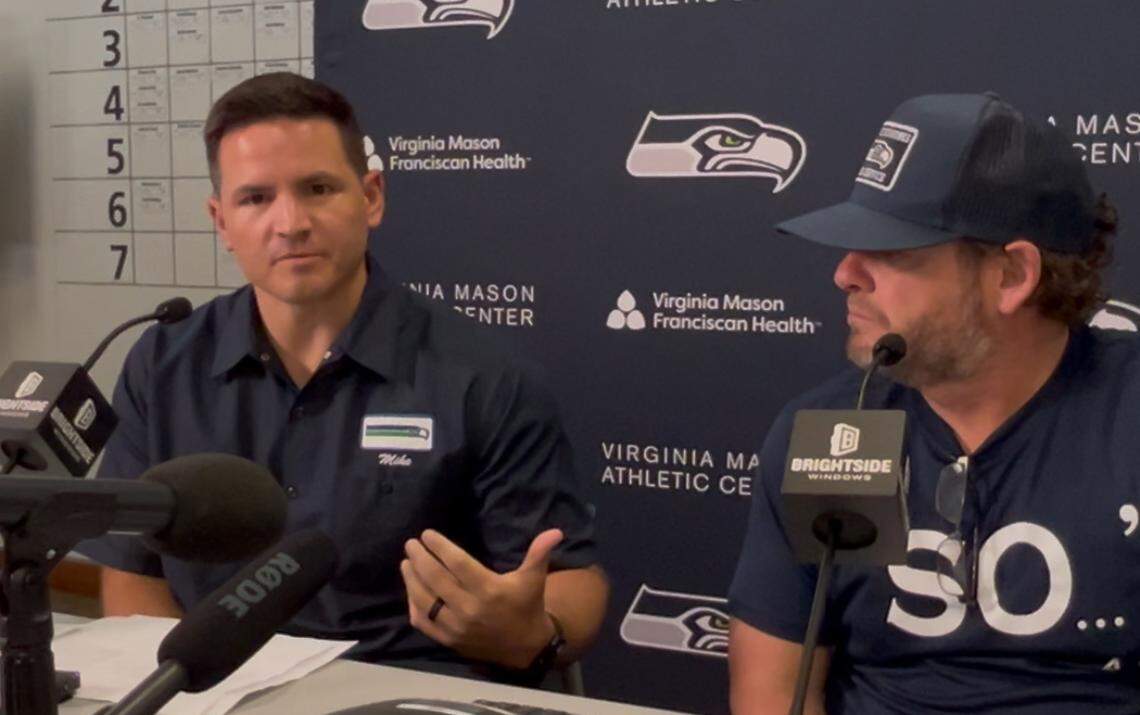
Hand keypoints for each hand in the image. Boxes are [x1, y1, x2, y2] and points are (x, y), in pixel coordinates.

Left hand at [400, 528, 562, 668]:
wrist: (525, 648)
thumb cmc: (527, 606)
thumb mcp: (534, 578)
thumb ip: (540, 553)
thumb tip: (556, 531)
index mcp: (489, 590)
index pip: (458, 564)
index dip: (440, 547)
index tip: (427, 533)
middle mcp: (470, 608)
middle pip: (436, 579)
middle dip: (420, 558)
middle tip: (411, 543)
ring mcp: (456, 627)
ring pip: (424, 600)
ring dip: (411, 580)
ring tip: (406, 562)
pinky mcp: (448, 640)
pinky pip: (422, 622)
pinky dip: (413, 605)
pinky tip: (411, 589)